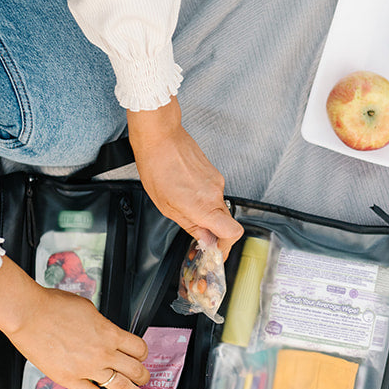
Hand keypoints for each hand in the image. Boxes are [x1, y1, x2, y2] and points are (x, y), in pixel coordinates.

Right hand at [0, 259, 152, 388]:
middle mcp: (103, 353)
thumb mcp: (88, 309)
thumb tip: (105, 332)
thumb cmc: (54, 306)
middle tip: (146, 380)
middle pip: (135, 369)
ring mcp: (88, 369)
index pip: (138, 348)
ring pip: (121, 386)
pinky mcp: (70, 379)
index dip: (143, 354)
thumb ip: (101, 325)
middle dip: (143, 376)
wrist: (29, 314)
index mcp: (110, 333)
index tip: (142, 357)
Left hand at [128, 101, 242, 249]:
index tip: (216, 251)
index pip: (232, 233)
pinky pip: (212, 193)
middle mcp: (215, 193)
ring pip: (217, 206)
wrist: (160, 137)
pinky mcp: (214, 172)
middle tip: (197, 234)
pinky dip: (202, 198)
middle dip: (212, 231)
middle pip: (225, 222)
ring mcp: (217, 181)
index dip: (226, 246)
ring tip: (181, 205)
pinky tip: (184, 191)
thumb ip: (189, 225)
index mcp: (204, 206)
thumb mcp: (166, 206)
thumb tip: (204, 238)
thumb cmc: (157, 166)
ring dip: (204, 212)